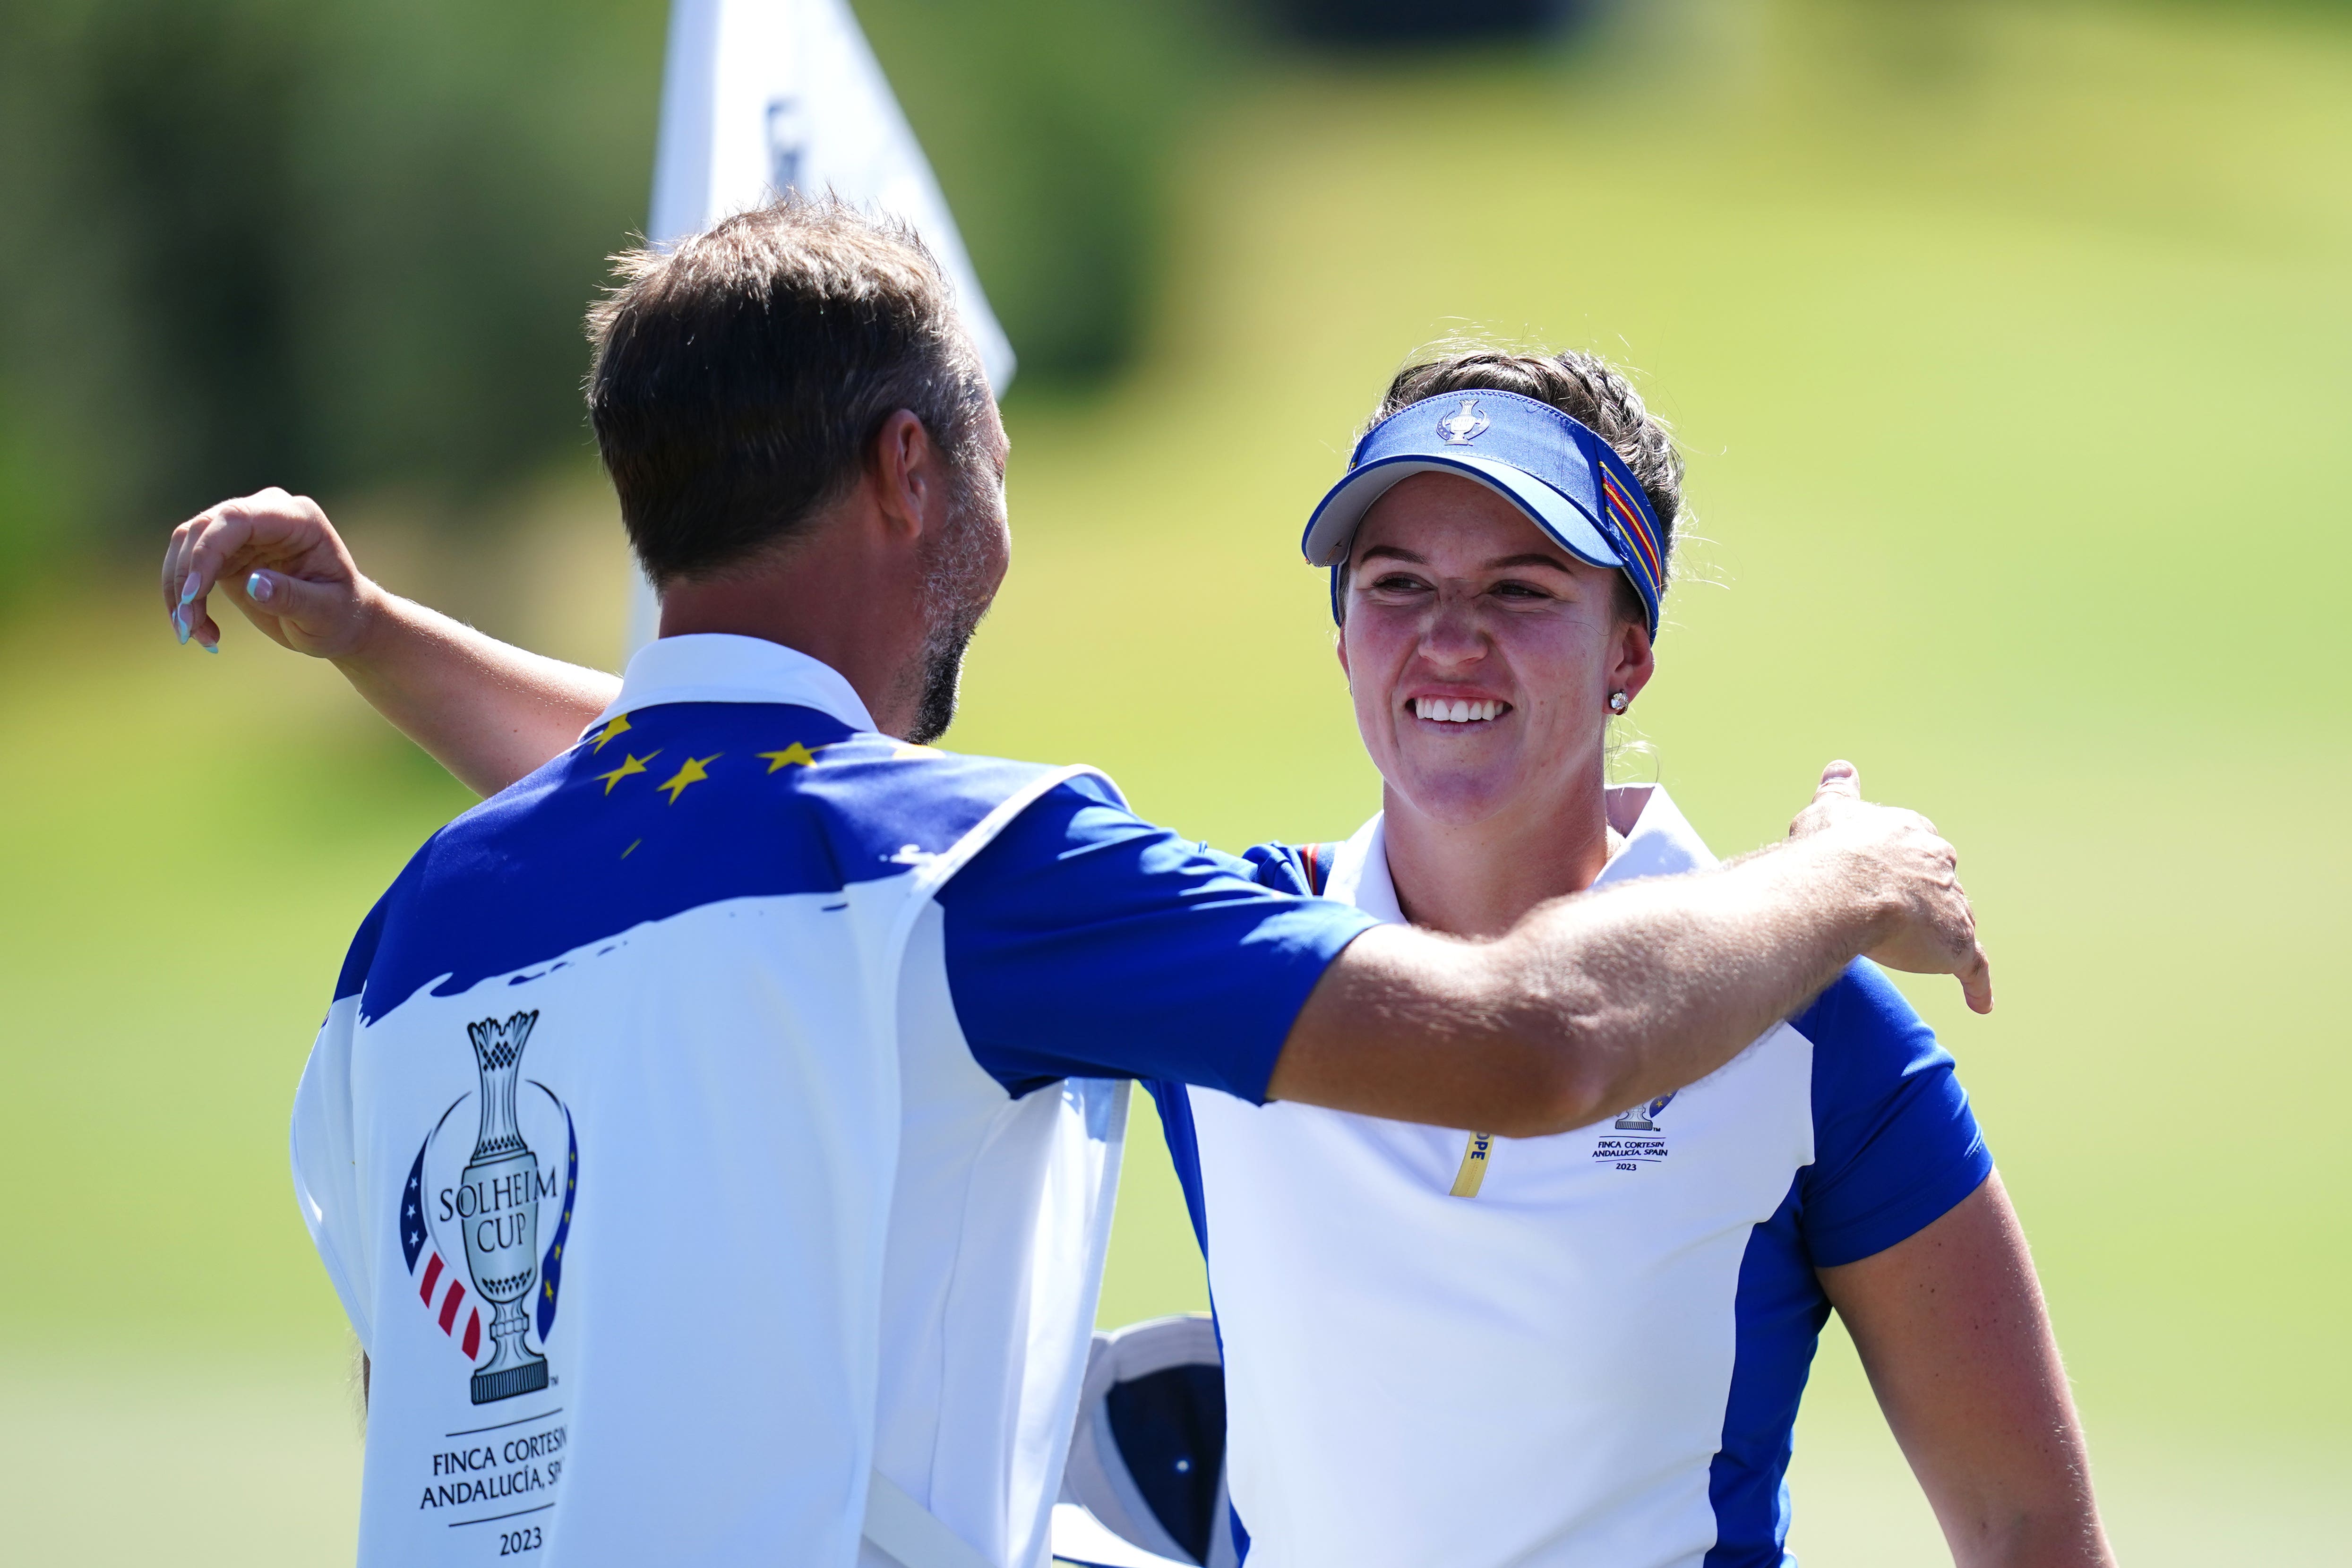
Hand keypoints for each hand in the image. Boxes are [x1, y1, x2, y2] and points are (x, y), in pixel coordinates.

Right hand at [161, 487, 378, 657]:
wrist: (340, 621)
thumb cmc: (340, 616)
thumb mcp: (324, 614)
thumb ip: (292, 597)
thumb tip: (253, 583)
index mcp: (298, 519)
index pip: (237, 519)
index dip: (208, 552)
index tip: (194, 593)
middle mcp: (266, 514)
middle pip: (203, 529)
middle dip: (186, 578)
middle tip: (187, 627)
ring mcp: (242, 531)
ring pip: (186, 546)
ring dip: (179, 591)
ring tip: (192, 634)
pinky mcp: (226, 553)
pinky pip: (188, 567)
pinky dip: (184, 599)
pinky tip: (201, 630)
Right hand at [1792, 760, 1993, 1014]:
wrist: (1844, 885)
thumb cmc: (1829, 849)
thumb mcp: (1830, 811)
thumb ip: (1840, 792)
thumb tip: (1841, 768)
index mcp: (1910, 833)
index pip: (1916, 847)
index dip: (1901, 863)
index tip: (1889, 873)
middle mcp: (1938, 864)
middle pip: (1941, 883)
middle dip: (1925, 896)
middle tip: (1901, 914)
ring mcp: (1951, 904)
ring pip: (1955, 922)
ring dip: (1941, 935)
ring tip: (1924, 951)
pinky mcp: (1956, 945)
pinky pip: (1974, 968)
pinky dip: (1978, 986)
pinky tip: (1981, 1004)